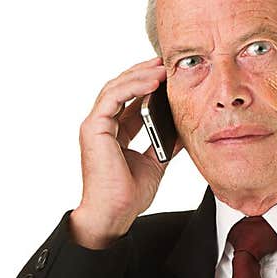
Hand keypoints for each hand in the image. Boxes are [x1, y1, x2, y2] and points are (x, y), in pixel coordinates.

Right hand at [71, 57, 184, 247]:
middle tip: (166, 62)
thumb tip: (181, 130)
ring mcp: (95, 126)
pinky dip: (133, 86)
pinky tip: (153, 82)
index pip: (129, 100)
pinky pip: (114, 97)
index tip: (167, 76)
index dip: (147, 85)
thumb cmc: (128, 196)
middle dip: (144, 72)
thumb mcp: (154, 163)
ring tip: (163, 68)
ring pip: (116, 88)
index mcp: (113, 133)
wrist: (115, 215)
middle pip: (121, 88)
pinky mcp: (94, 128)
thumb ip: (163, 144)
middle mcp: (102, 126)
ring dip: (140, 75)